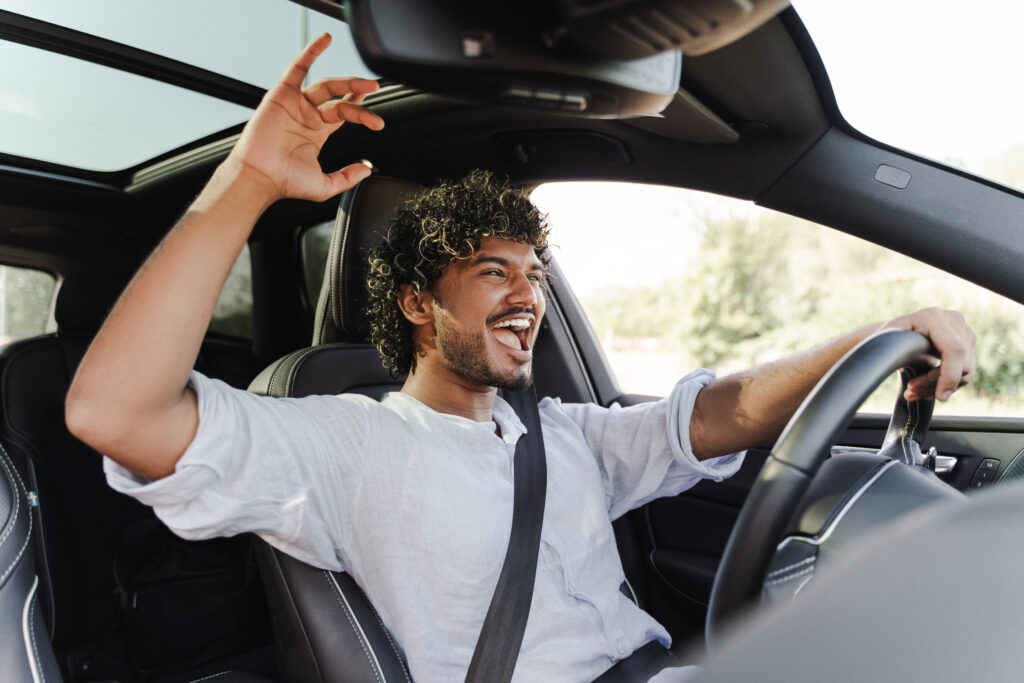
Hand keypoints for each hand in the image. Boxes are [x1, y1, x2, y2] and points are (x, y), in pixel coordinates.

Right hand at [226, 33, 384, 202]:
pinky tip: (325, 41)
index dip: (359, 106)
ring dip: (347, 81)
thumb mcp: (325, 185)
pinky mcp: (282, 95)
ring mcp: (295, 104)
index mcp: (317, 132)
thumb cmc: (284, 182)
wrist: (260, 177)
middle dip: (358, 91)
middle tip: (375, 88)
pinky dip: (311, 52)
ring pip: (326, 85)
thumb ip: (348, 177)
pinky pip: (298, 68)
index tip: (375, 111)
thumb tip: (367, 168)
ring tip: (366, 83)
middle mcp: (307, 115)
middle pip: (339, 97)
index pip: (343, 112)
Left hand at [877, 308, 976, 401]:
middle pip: (959, 364)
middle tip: (911, 392)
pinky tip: (927, 390)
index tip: (940, 397)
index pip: (954, 350)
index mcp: (933, 317)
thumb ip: (889, 348)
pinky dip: (947, 385)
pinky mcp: (969, 343)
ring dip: (940, 387)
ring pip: (965, 371)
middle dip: (935, 384)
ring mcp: (965, 331)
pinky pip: (966, 372)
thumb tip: (888, 364)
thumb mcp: (884, 338)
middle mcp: (954, 321)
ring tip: (915, 391)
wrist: (901, 328)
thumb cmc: (890, 335)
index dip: (949, 376)